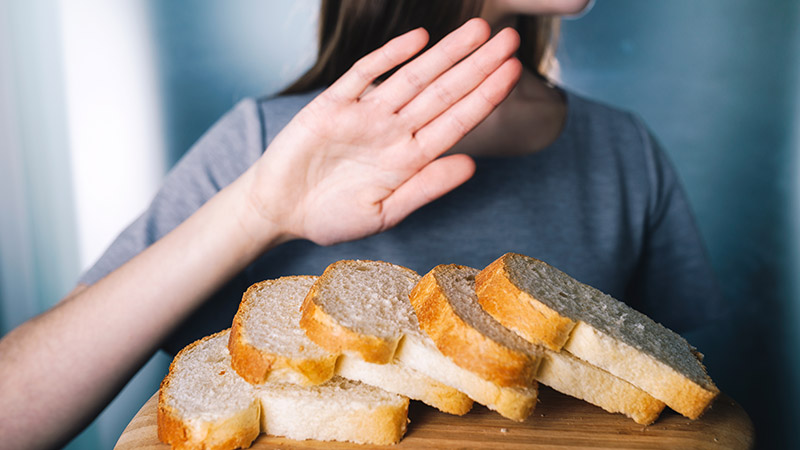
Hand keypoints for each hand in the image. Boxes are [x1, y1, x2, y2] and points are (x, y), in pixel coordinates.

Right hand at [248, 18, 520, 245]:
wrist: (279, 210)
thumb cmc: (331, 217)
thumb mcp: (383, 213)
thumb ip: (425, 189)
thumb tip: (471, 166)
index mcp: (409, 158)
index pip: (456, 121)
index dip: (485, 97)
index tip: (514, 74)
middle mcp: (394, 131)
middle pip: (443, 92)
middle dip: (478, 65)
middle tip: (511, 39)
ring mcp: (365, 115)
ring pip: (412, 76)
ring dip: (445, 53)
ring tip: (479, 29)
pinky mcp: (333, 104)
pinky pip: (365, 74)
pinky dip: (390, 55)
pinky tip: (419, 38)